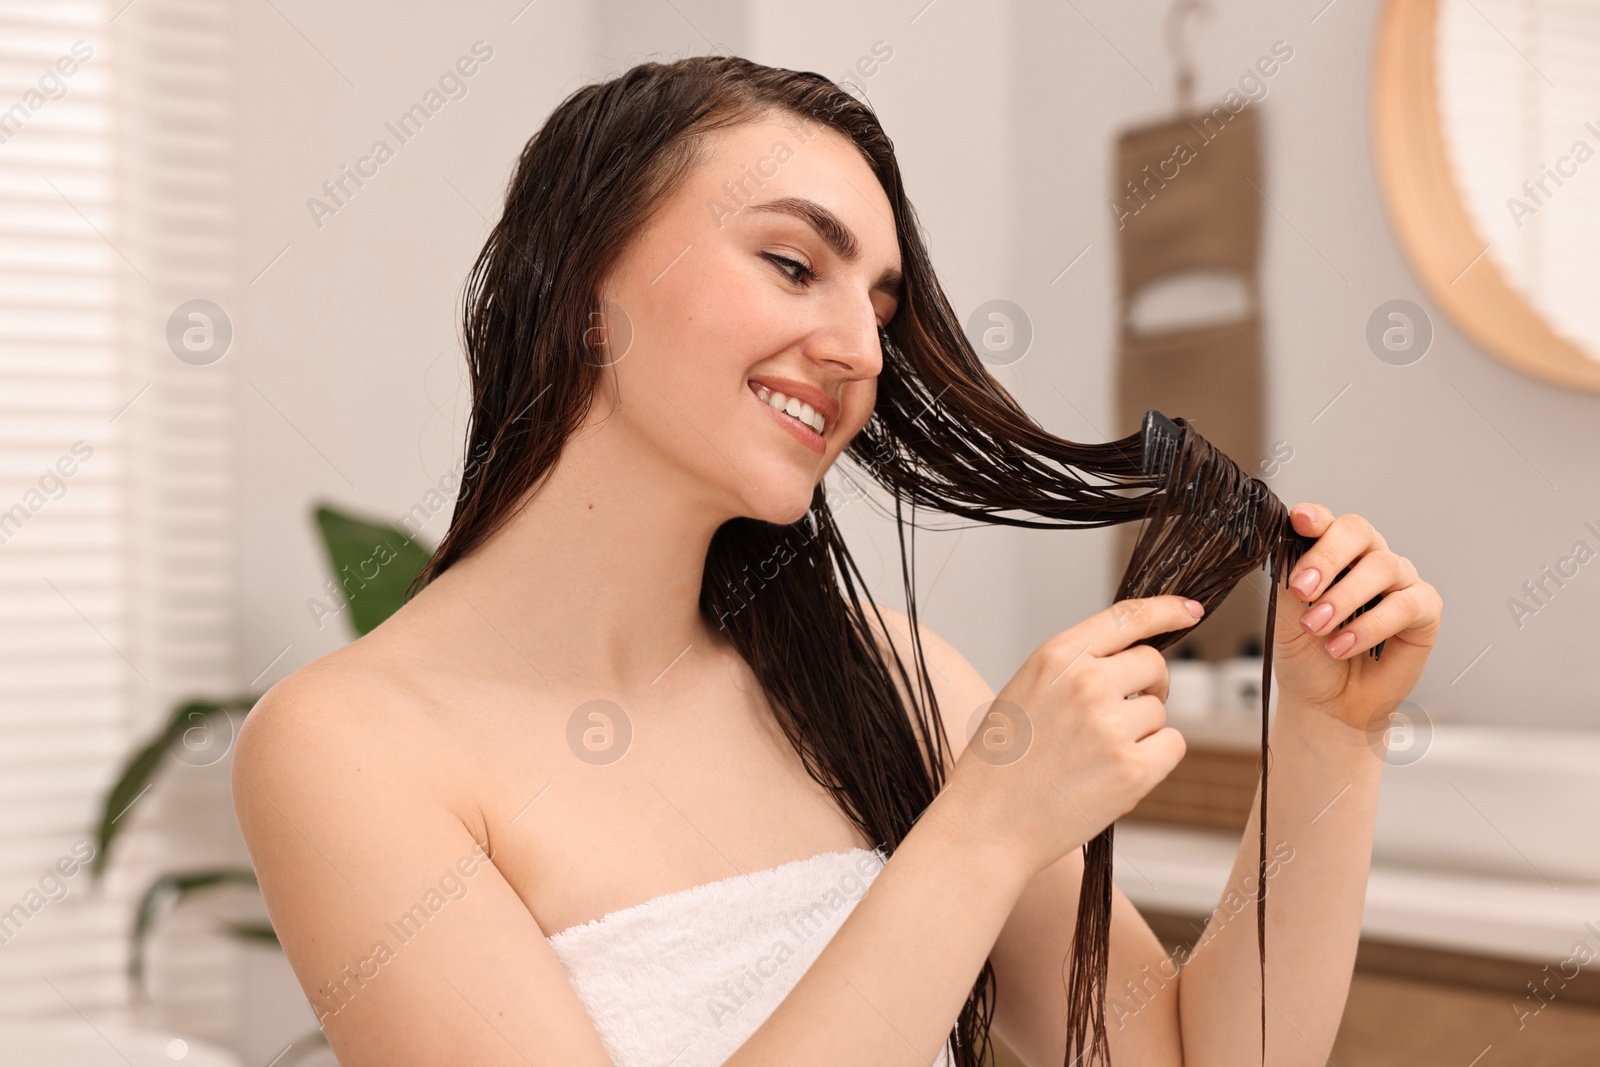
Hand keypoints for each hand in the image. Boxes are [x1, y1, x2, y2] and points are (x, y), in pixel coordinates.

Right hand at [948, 595, 1202, 880]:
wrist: (987, 824)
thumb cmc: (1000, 763)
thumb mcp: (1025, 691)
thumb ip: (1073, 668)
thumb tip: (1131, 661)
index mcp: (1055, 656)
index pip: (1126, 617)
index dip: (1166, 610)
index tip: (1190, 611)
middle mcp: (1086, 683)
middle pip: (1152, 664)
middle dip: (1148, 685)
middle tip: (1123, 714)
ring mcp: (1111, 725)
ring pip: (1159, 710)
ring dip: (1141, 730)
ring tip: (1094, 756)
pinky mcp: (1132, 768)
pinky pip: (1172, 745)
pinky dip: (1154, 758)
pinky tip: (1114, 774)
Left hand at [1272, 503, 1442, 732]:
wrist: (1328, 704)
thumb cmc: (1308, 657)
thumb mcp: (1287, 617)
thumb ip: (1292, 580)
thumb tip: (1287, 546)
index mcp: (1333, 553)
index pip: (1327, 522)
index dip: (1316, 517)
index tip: (1300, 521)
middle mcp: (1369, 559)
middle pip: (1358, 532)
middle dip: (1327, 556)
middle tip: (1302, 589)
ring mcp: (1400, 582)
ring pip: (1382, 567)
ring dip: (1344, 598)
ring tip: (1317, 627)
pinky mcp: (1424, 611)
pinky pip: (1404, 605)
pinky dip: (1370, 626)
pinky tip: (1343, 645)